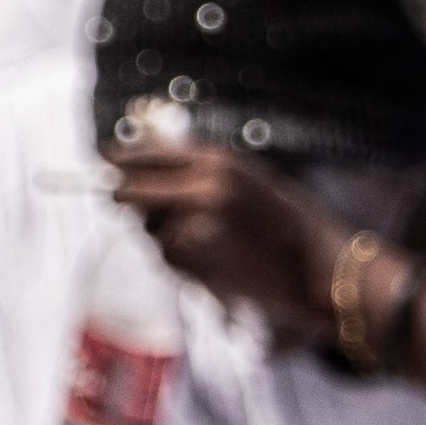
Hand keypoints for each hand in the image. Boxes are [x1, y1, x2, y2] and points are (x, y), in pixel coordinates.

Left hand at [111, 143, 344, 333]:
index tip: (103, 159)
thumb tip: (141, 164)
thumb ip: (198, 169)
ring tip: (205, 240)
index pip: (145, 154)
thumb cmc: (287, 222)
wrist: (322, 270)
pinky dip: (181, 262)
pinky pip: (170, 260)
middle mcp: (202, 189)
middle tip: (116, 197)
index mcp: (216, 161)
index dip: (119, 159)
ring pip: (151, 232)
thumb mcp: (248, 177)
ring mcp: (199, 227)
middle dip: (122, 197)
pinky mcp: (201, 264)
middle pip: (131, 191)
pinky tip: (213, 262)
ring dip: (162, 236)